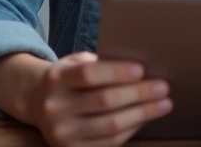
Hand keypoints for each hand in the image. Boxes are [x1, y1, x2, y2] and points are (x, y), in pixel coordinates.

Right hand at [25, 52, 172, 146]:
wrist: (37, 103)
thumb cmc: (67, 79)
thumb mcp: (75, 63)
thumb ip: (99, 64)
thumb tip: (140, 69)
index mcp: (56, 79)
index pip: (88, 74)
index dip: (117, 72)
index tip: (141, 69)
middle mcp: (55, 107)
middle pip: (104, 101)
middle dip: (138, 94)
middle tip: (162, 87)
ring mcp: (61, 133)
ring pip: (110, 126)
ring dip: (142, 114)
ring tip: (163, 104)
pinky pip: (109, 143)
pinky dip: (132, 129)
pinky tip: (144, 118)